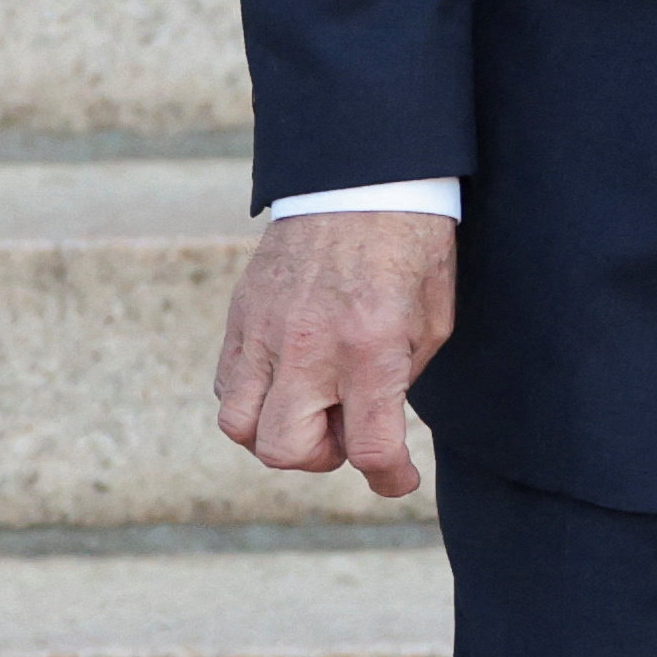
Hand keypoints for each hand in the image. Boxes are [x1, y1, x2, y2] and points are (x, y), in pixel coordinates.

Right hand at [214, 211, 457, 501]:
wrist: (358, 179)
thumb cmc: (408, 249)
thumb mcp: (429, 323)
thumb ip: (397, 384)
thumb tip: (368, 430)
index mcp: (369, 346)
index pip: (368, 448)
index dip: (388, 477)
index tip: (397, 475)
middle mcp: (307, 344)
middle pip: (285, 448)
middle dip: (321, 455)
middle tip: (345, 425)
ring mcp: (263, 329)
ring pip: (240, 426)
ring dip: (276, 432)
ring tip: (307, 406)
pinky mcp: (240, 314)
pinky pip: (227, 386)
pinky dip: (254, 399)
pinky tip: (286, 378)